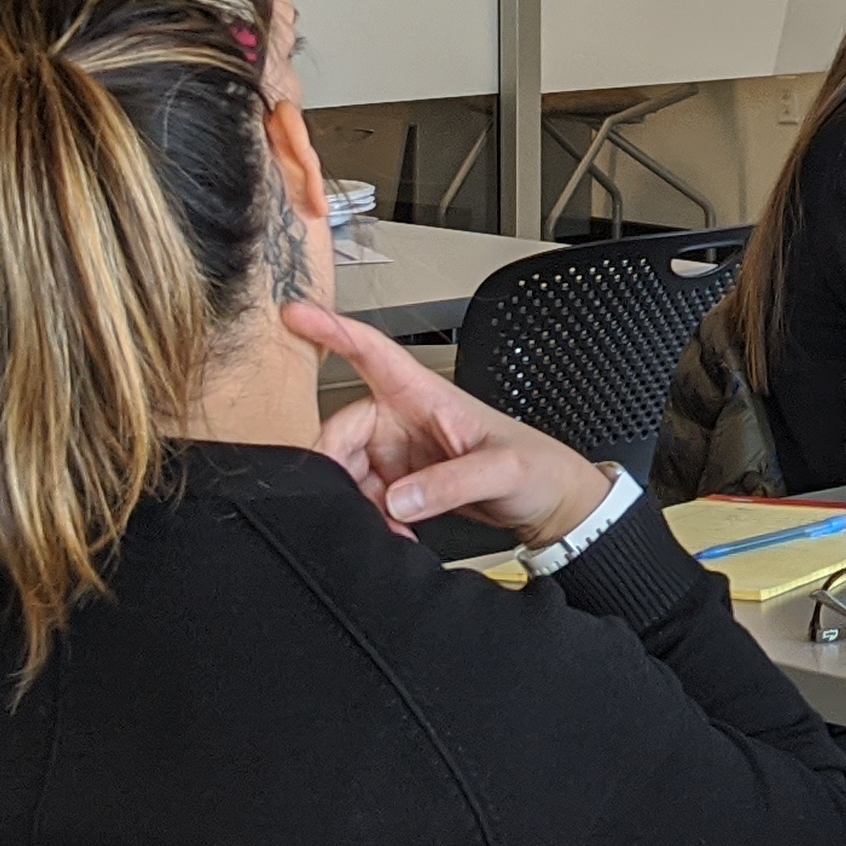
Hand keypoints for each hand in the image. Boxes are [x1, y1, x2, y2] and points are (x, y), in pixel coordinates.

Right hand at [290, 300, 615, 543]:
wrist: (550, 505)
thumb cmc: (537, 468)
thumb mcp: (503, 470)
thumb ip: (451, 482)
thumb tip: (398, 499)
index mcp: (427, 395)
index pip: (372, 352)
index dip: (332, 329)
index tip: (295, 313)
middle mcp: (404, 418)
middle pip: (343, 428)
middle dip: (337, 464)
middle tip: (346, 498)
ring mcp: (398, 452)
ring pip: (347, 469)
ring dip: (358, 501)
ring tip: (393, 525)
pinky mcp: (400, 484)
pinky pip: (364, 498)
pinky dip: (373, 517)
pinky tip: (397, 531)